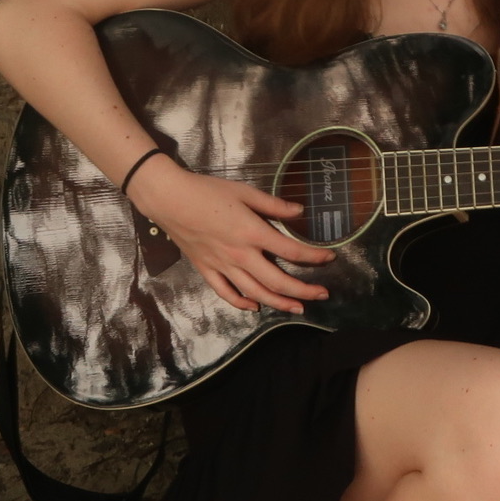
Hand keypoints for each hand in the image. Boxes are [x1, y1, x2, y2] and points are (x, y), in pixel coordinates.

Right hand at [127, 160, 333, 312]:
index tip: (330, 257)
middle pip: (278, 281)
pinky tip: (255, 307)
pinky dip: (241, 303)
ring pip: (256, 293)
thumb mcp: (244, 192)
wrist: (170, 199)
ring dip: (279, 303)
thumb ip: (273, 205)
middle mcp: (240, 255)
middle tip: (322, 294)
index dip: (314, 257)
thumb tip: (300, 212)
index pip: (292, 251)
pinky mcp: (207, 270)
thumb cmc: (207, 191)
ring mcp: (223, 266)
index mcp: (253, 233)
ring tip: (298, 308)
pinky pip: (226, 293)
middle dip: (304, 291)